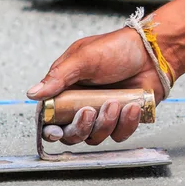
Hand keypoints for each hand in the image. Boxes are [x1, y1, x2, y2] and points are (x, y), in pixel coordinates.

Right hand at [26, 28, 164, 144]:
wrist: (152, 51)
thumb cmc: (116, 48)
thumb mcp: (83, 58)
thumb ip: (58, 77)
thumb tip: (33, 94)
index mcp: (66, 89)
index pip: (50, 117)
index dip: (50, 130)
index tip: (56, 131)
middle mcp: (81, 104)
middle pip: (71, 133)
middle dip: (80, 127)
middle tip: (89, 111)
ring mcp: (102, 113)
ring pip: (95, 137)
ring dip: (105, 123)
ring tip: (116, 102)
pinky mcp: (122, 120)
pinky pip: (119, 135)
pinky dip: (125, 124)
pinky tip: (131, 106)